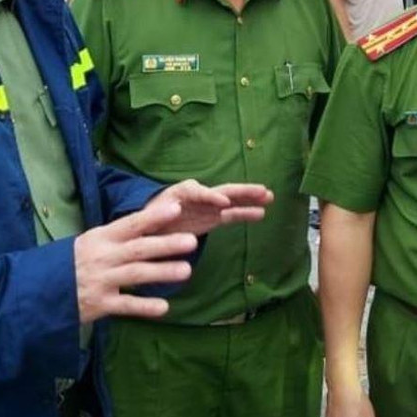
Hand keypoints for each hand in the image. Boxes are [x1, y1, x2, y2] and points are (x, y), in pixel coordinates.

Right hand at [74, 197, 198, 323]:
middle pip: (139, 249)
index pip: (131, 224)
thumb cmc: (72, 262)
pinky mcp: (99, 305)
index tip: (176, 208)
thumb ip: (118, 236)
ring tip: (187, 271)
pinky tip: (164, 307)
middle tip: (192, 241)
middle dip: (166, 244)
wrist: (38, 290)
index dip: (154, 216)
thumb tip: (152, 221)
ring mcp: (101, 281)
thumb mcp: (90, 242)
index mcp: (101, 238)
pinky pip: (125, 306)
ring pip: (136, 275)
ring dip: (162, 272)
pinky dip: (144, 307)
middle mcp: (103, 257)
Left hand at [146, 180, 273, 235]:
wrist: (149, 227)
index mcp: (180, 193)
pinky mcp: (213, 217)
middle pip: (222, 190)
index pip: (197, 192)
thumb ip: (158, 215)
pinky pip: (232, 214)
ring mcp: (208, 206)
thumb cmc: (147, 220)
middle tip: (261, 190)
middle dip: (241, 191)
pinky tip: (261, 212)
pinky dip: (246, 213)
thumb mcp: (147, 217)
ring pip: (232, 200)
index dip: (210, 196)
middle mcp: (198, 195)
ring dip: (250, 199)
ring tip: (269, 197)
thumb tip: (172, 211)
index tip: (223, 202)